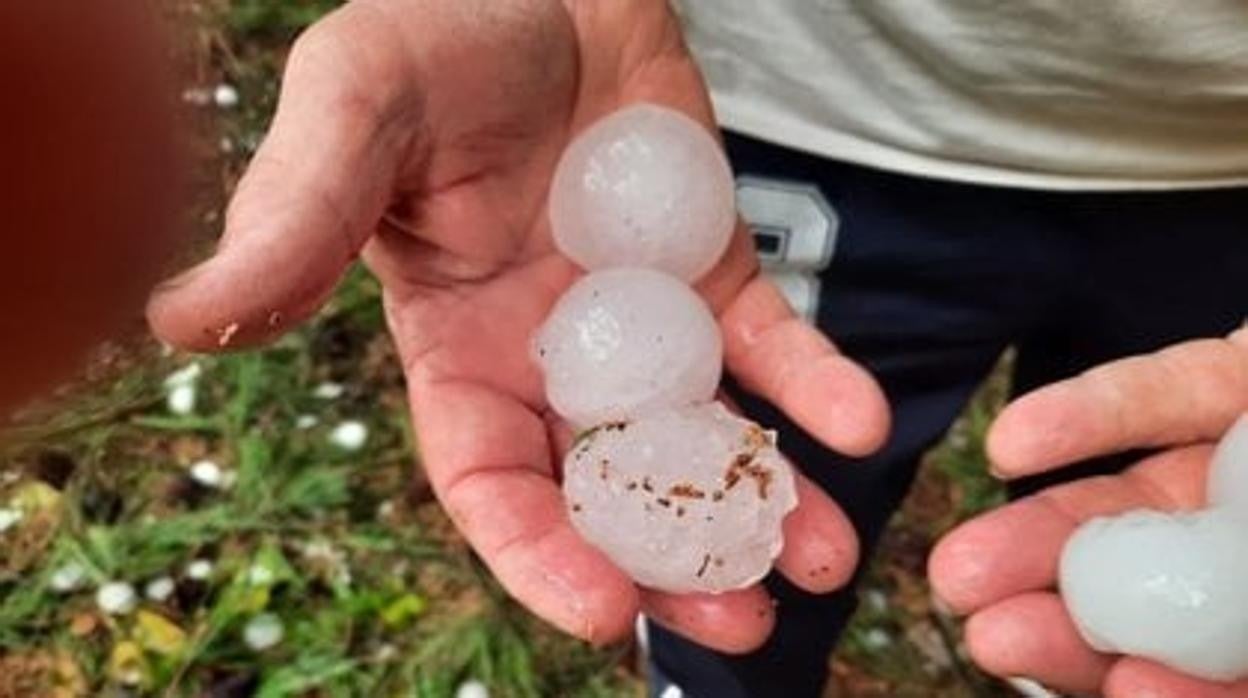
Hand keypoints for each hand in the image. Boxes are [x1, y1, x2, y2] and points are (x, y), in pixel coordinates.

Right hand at [148, 0, 889, 650]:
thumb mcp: (353, 112)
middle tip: (743, 630)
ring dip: (765, 504)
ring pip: (703, 437)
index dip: (538, 553)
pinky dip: (816, 384)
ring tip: (825, 565)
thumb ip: (294, 220)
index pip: (491, 479)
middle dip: (674, 564)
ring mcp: (645, 322)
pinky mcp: (718, 272)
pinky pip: (772, 342)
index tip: (603, 614)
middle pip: (613, 489)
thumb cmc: (436, 35)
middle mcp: (553, 356)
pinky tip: (860, 422)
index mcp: (458, 350)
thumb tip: (179, 321)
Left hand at [929, 328, 1247, 695]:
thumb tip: (1223, 651)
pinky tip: (1007, 445)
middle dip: (1071, 625)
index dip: (1179, 687)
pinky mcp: (1221, 379)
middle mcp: (1245, 545)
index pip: (1221, 667)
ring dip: (1040, 538)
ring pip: (1126, 509)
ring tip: (956, 572)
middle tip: (988, 637)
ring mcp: (1235, 466)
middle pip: (1151, 599)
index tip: (1126, 686)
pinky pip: (1153, 396)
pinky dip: (1086, 418)